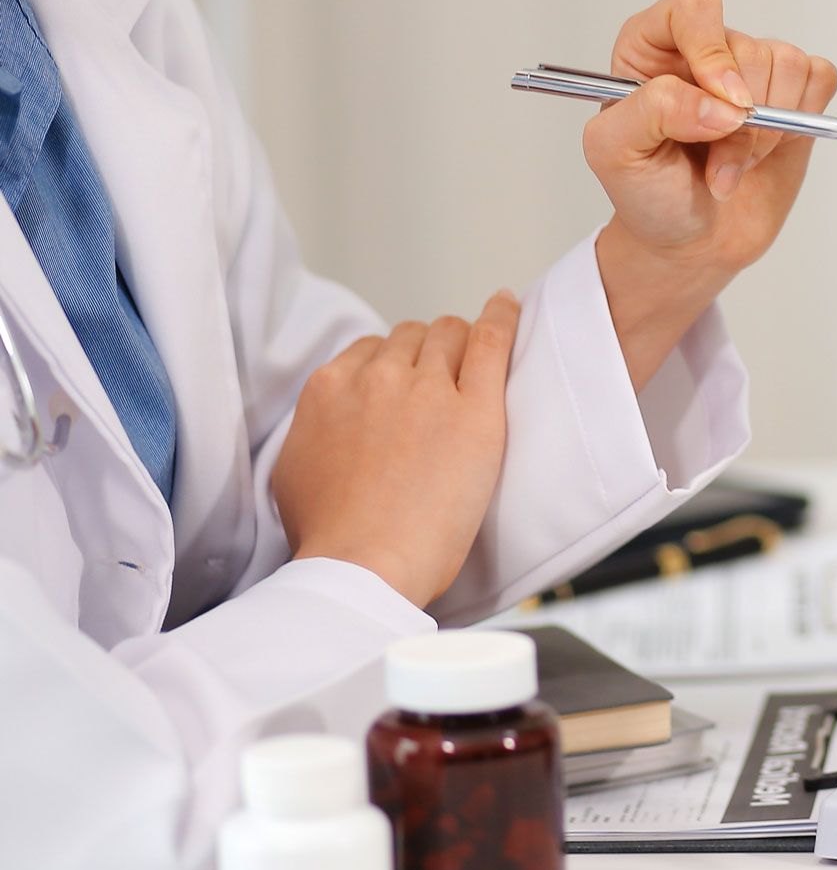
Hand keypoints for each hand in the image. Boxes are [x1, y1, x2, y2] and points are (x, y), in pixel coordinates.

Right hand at [273, 292, 520, 607]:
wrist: (364, 565)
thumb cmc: (331, 537)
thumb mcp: (293, 475)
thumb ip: (312, 435)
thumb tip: (327, 430)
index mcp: (330, 389)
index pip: (372, 350)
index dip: (397, 364)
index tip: (411, 381)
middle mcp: (376, 378)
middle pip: (414, 336)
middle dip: (432, 352)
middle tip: (449, 380)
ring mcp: (426, 389)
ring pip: (450, 333)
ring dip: (463, 344)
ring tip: (479, 362)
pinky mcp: (474, 409)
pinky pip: (492, 340)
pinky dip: (503, 316)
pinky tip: (510, 305)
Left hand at [582, 0, 836, 390]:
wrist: (690, 243)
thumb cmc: (647, 196)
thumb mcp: (616, 153)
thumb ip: (654, 111)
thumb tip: (720, 104)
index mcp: (651, 48)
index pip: (694, 8)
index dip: (714, 52)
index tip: (722, 106)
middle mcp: (703, 48)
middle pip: (750, 48)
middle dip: (742, 122)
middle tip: (716, 163)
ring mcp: (751, 72)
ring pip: (788, 65)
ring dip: (767, 133)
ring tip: (735, 164)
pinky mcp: (793, 96)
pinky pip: (820, 78)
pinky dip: (804, 121)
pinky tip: (769, 151)